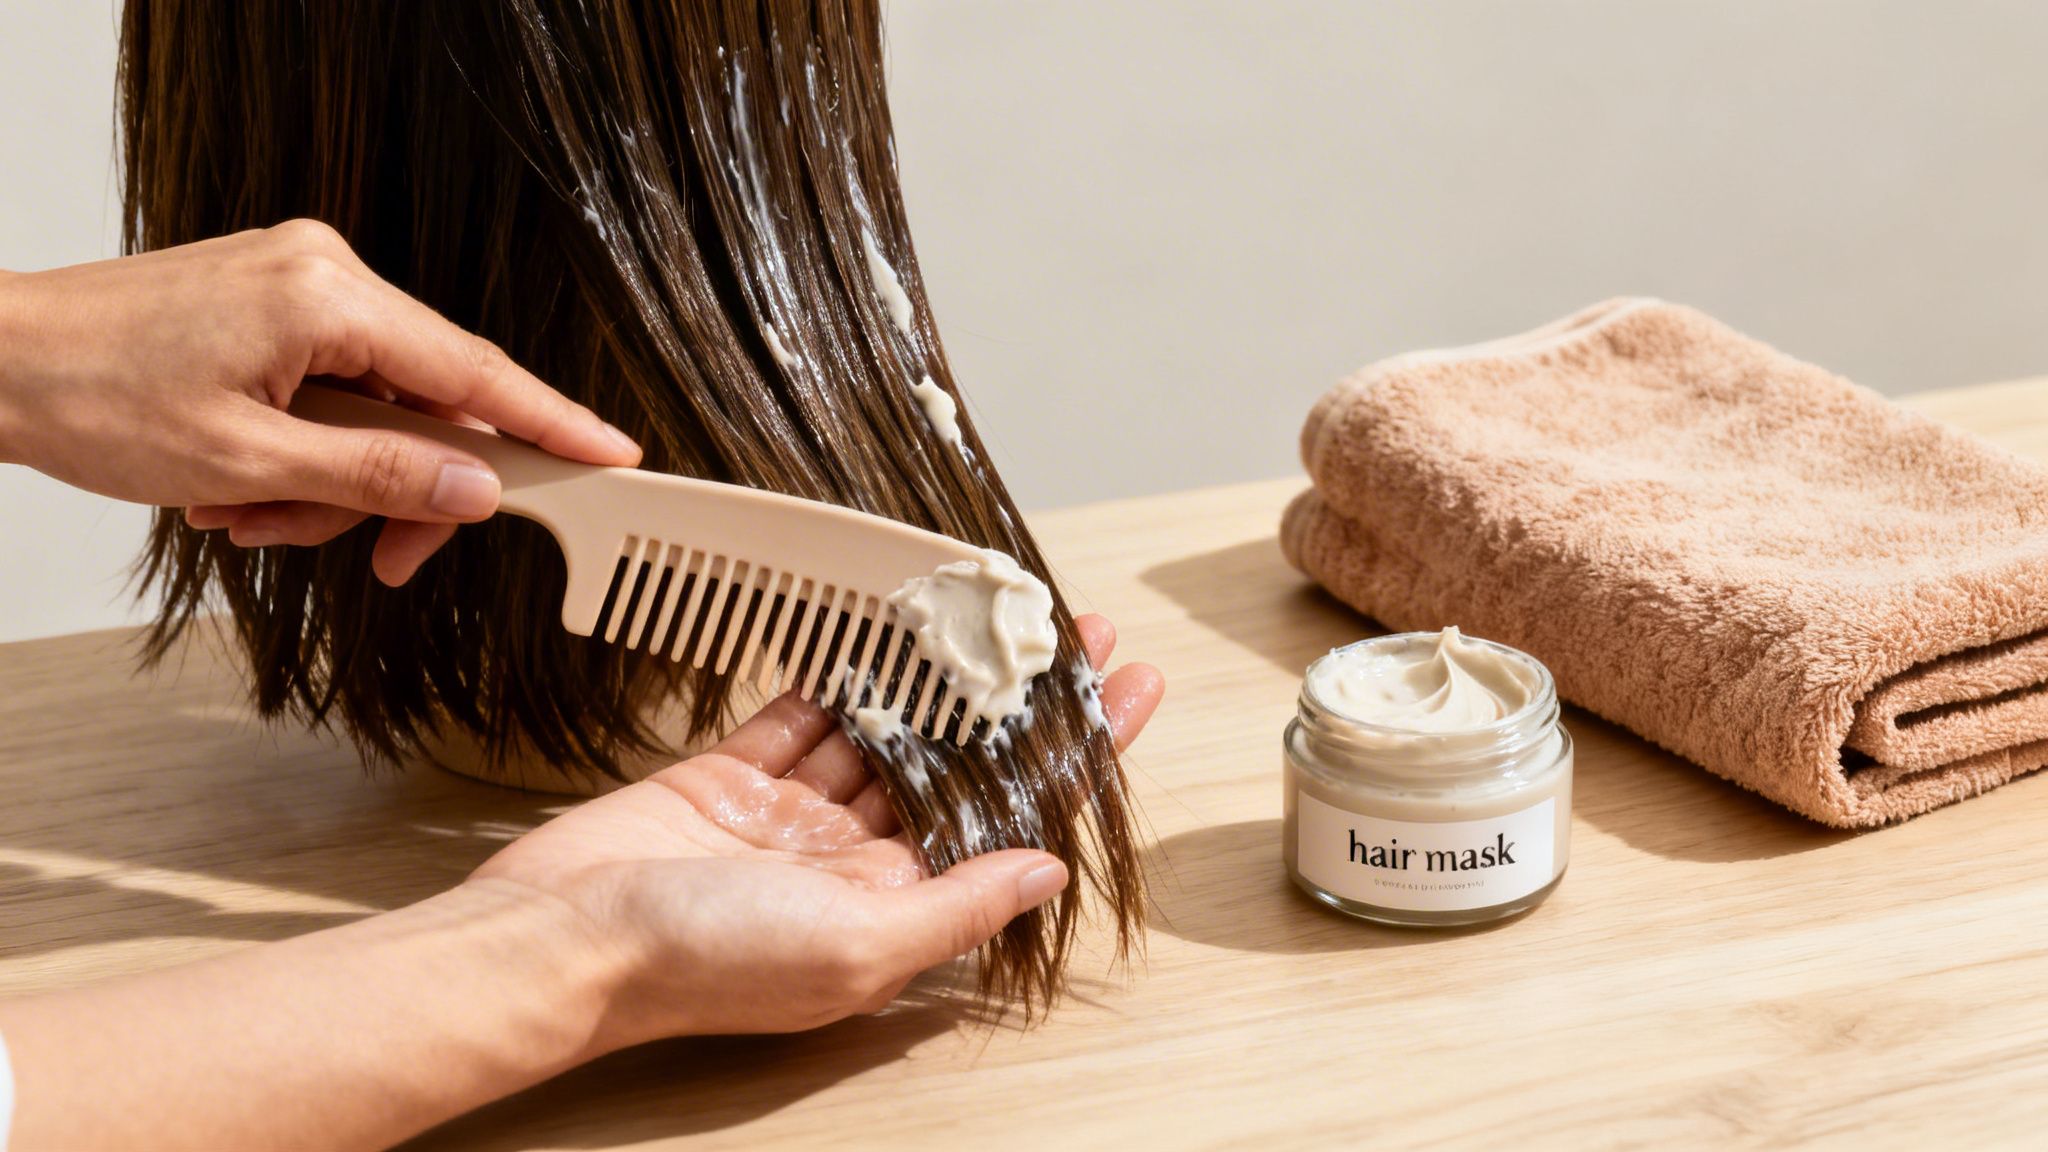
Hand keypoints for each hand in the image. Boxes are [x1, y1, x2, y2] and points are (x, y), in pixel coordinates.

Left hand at [0, 220, 639, 584]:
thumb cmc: (90, 396)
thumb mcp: (248, 463)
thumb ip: (379, 476)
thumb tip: (475, 492)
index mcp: (329, 296)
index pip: (475, 371)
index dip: (551, 424)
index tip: (613, 454)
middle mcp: (325, 274)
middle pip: (428, 402)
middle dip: (398, 491)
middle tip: (383, 563)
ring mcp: (298, 286)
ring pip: (376, 411)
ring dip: (331, 484)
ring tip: (249, 516)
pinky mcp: (273, 306)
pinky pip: (332, 394)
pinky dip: (305, 454)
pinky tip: (242, 486)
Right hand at [471, 613, 1164, 1041]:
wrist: (559, 939)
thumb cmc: (699, 961)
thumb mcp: (855, 944)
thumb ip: (958, 906)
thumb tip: (1049, 869)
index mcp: (894, 911)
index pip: (1014, 819)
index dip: (1079, 754)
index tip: (1131, 690)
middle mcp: (852, 867)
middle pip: (961, 766)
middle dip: (1021, 702)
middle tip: (1074, 630)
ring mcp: (791, 821)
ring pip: (887, 734)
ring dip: (941, 678)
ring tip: (997, 618)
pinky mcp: (732, 780)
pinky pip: (804, 717)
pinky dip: (844, 676)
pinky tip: (886, 636)